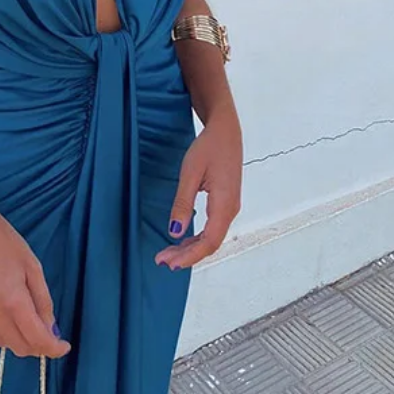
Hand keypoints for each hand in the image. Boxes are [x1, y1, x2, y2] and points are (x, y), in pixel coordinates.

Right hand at [0, 209, 71, 359]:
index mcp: (14, 301)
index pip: (37, 339)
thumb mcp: (33, 268)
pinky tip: (11, 323)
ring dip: (22, 343)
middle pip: (22, 348)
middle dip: (40, 346)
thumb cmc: (5, 244)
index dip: (54, 349)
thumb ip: (44, 301)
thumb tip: (51, 328)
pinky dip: (5, 339)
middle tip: (50, 332)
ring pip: (6, 347)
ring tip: (30, 325)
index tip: (64, 346)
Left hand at [156, 109, 242, 270]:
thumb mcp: (190, 173)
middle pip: (210, 243)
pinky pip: (213, 228)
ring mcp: (230, 207)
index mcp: (225, 204)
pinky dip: (197, 237)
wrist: (225, 130)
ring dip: (191, 248)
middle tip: (162, 261)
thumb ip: (183, 203)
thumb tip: (175, 232)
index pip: (209, 242)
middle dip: (187, 255)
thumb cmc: (209, 147)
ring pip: (212, 237)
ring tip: (169, 253)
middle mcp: (231, 209)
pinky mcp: (225, 202)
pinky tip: (183, 239)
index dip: (190, 256)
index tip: (171, 263)